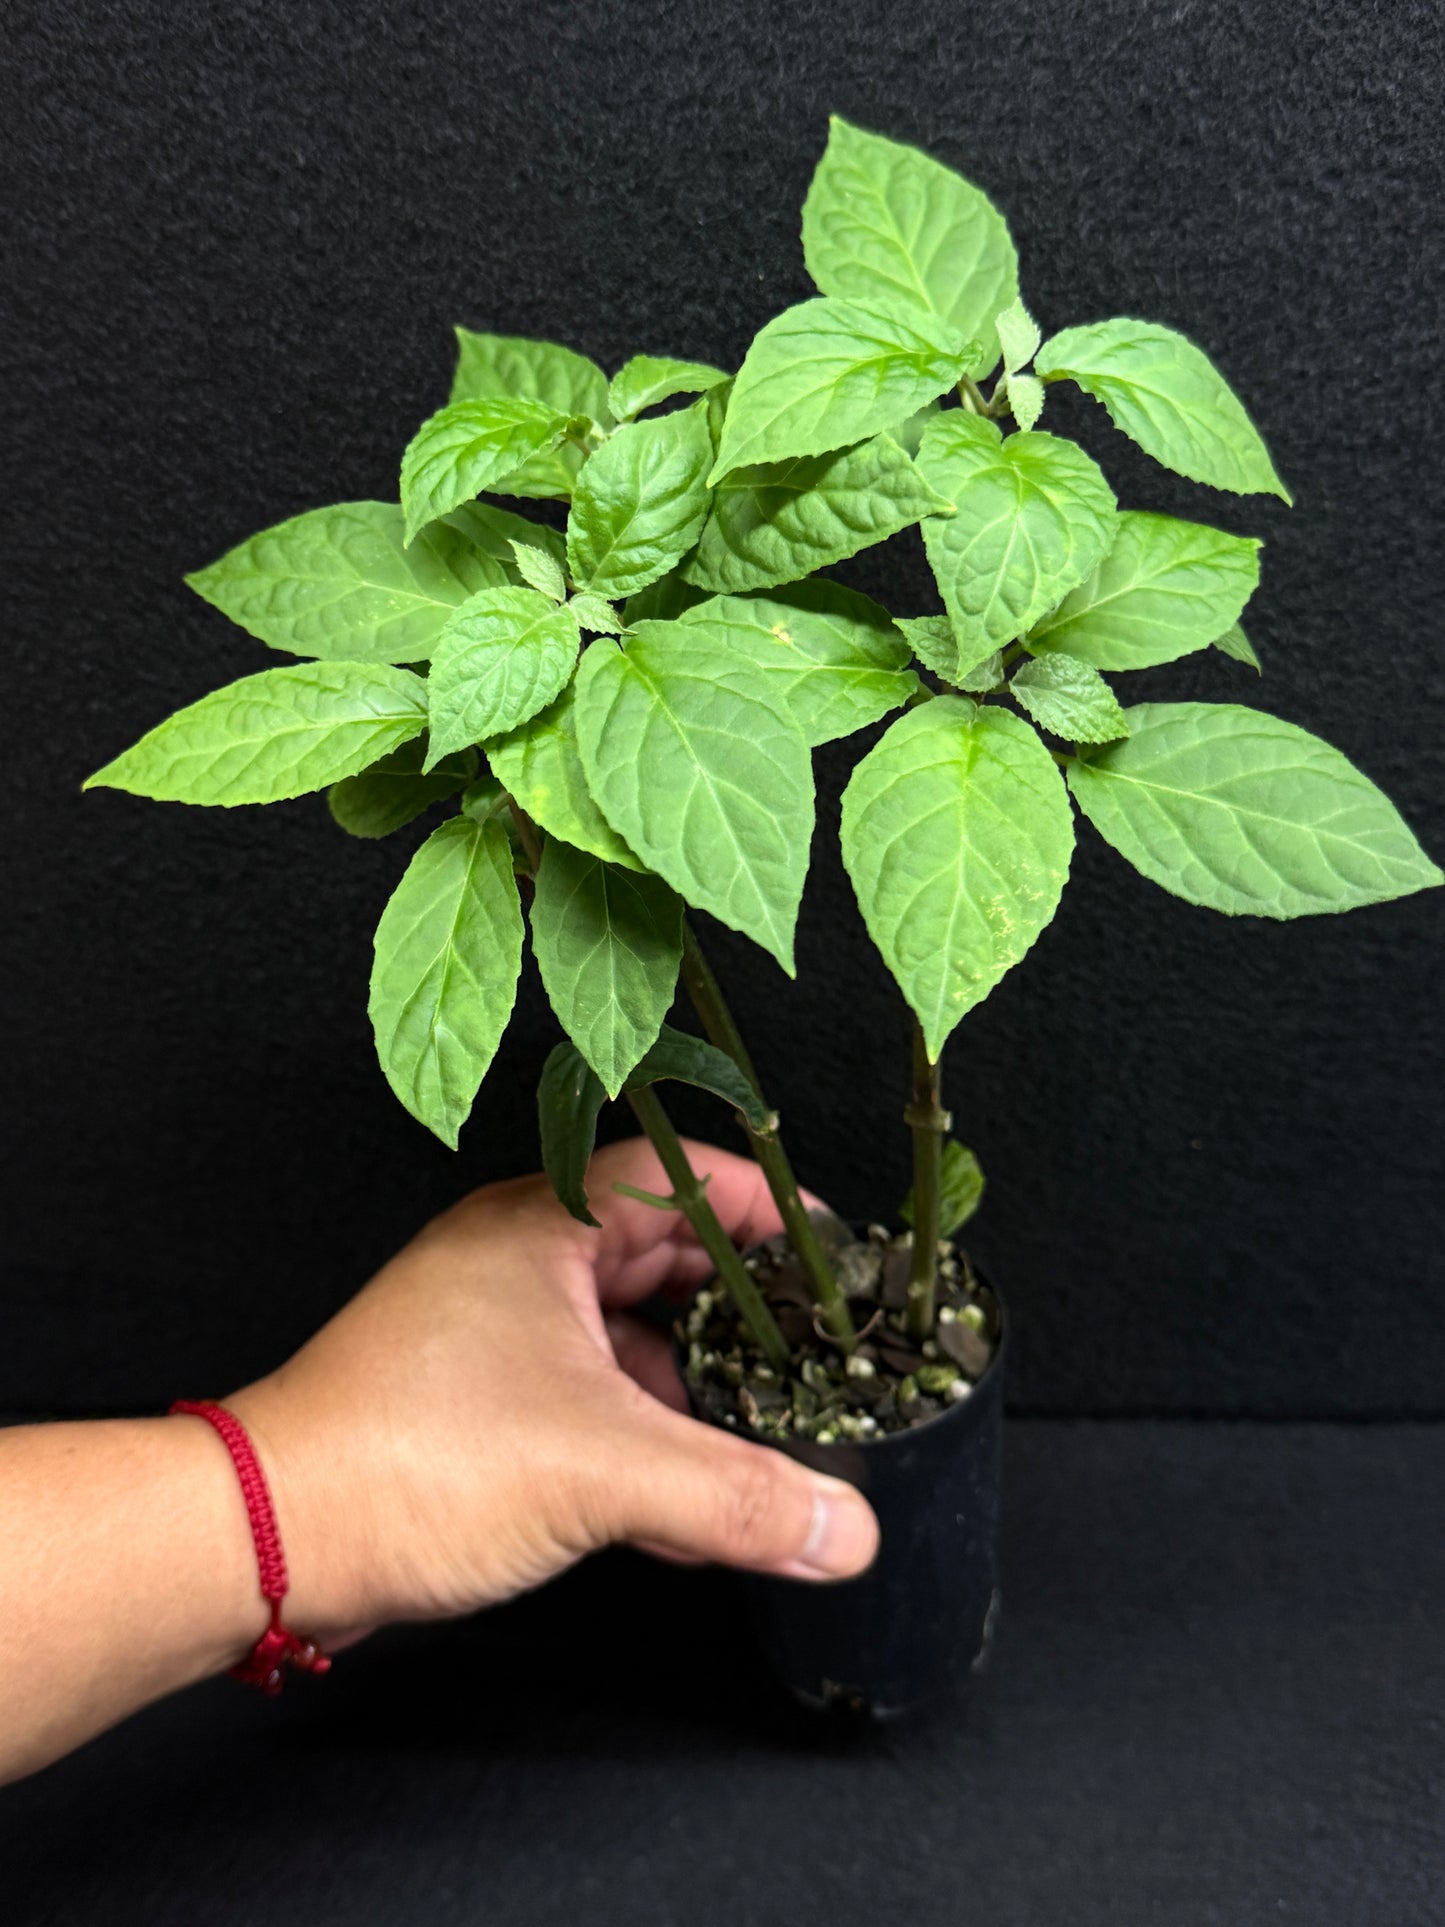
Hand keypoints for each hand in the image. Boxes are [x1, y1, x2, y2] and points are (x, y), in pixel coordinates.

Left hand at [228, 1138, 879, 1640]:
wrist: (269, 1538)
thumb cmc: (402, 1458)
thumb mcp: (602, 1471)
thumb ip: (738, 1496)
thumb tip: (844, 1527)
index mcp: (545, 1222)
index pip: (688, 1174)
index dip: (773, 1210)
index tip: (839, 1261)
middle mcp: (522, 1257)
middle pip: (668, 1253)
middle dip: (747, 1309)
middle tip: (823, 1353)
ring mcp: (498, 1326)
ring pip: (632, 1331)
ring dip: (700, 1383)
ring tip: (773, 1430)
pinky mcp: (482, 1397)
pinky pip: (594, 1393)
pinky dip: (649, 1434)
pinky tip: (695, 1497)